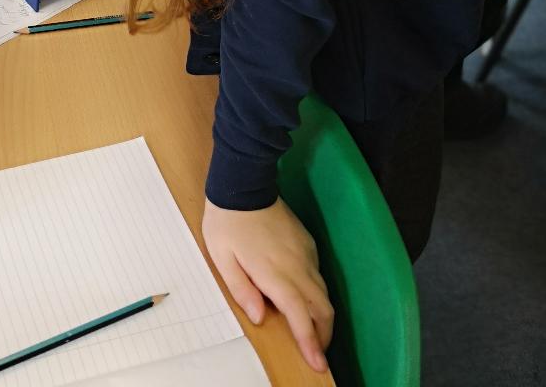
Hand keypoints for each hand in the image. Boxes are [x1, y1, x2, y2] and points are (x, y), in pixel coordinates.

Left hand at [202, 197, 332, 374]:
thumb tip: (259, 317)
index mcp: (274, 273)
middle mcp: (297, 265)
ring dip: (321, 315)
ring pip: (323, 292)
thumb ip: (241, 289)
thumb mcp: (222, 257)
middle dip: (323, 334)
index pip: (300, 315)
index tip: (318, 363)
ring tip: (311, 331)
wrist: (244, 183)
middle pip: (322, 308)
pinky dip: (316, 293)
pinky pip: (318, 274)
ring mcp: (305, 253)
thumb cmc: (227, 221)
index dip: (311, 342)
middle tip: (316, 352)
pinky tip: (303, 296)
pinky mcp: (307, 243)